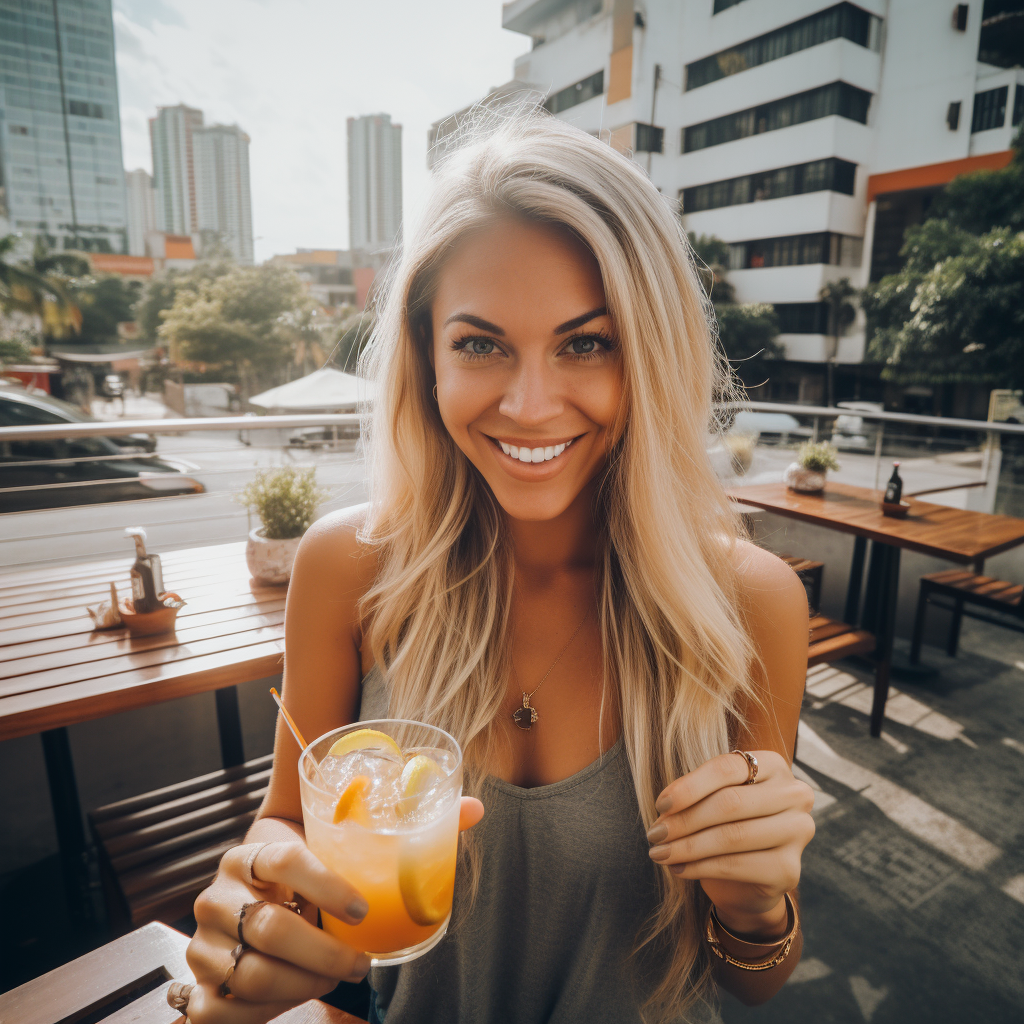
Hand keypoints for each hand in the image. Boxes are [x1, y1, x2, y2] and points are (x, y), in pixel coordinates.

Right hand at [185, 840, 371, 1021]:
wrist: (250, 894)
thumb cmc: (292, 881)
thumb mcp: (311, 860)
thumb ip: (342, 861)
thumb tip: (398, 880)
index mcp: (247, 857)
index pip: (286, 861)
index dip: (328, 886)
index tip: (362, 911)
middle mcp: (217, 897)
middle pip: (270, 928)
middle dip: (324, 954)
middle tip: (358, 963)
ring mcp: (203, 942)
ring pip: (252, 975)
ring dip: (303, 985)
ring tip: (332, 979)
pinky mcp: (197, 982)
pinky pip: (219, 1012)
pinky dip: (264, 1013)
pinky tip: (295, 997)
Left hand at [646, 750, 813, 936]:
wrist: (749, 878)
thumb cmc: (727, 824)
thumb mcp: (712, 799)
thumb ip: (695, 795)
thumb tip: (665, 809)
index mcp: (774, 765)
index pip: (726, 768)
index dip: (689, 786)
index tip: (659, 804)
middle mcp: (794, 794)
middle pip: (730, 803)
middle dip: (685, 820)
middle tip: (654, 833)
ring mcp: (798, 832)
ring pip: (732, 836)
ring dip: (687, 847)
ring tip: (659, 853)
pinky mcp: (790, 869)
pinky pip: (737, 866)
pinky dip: (701, 867)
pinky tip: (678, 868)